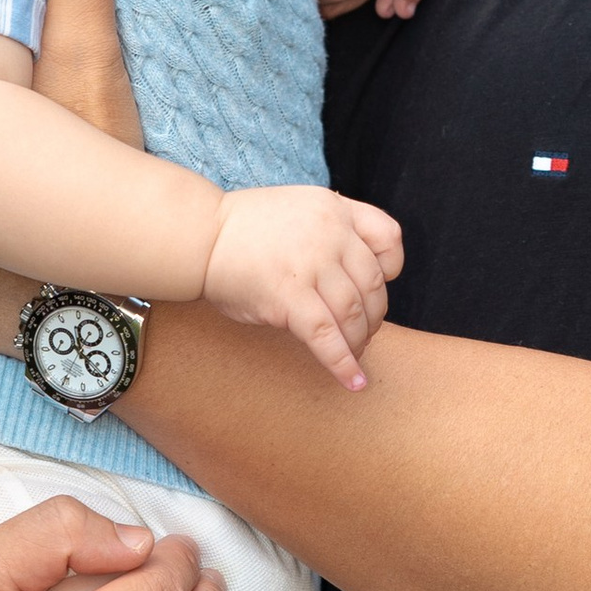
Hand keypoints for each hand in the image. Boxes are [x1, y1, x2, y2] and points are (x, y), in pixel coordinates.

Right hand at [202, 183, 402, 391]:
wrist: (200, 236)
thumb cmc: (244, 231)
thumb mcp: (298, 211)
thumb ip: (330, 234)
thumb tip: (356, 283)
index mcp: (334, 208)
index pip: (389, 238)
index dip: (390, 269)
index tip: (378, 286)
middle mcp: (330, 233)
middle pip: (374, 284)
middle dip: (373, 316)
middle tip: (362, 333)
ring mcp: (312, 264)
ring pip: (355, 314)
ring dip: (358, 341)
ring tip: (352, 355)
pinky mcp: (290, 297)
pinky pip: (327, 337)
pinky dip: (343, 364)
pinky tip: (353, 382)